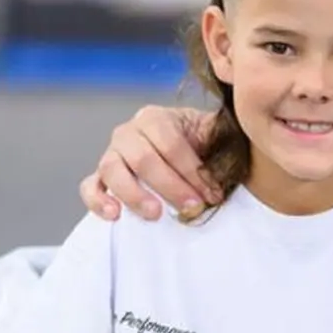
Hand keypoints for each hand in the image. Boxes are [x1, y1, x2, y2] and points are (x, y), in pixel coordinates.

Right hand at [80, 105, 218, 220]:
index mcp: (156, 118)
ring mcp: (111, 154)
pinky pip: (90, 187)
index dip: (193, 171)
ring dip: (135, 195)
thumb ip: (221, 137)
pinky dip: (98, 200)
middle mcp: (128, 132)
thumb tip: (242, 146)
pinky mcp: (100, 177)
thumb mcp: (213, 135)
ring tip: (156, 214)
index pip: (171, 143)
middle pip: (144, 159)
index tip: (213, 195)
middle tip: (193, 208)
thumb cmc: (201, 146)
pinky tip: (114, 215)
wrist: (182, 155)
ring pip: (113, 171)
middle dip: (171, 186)